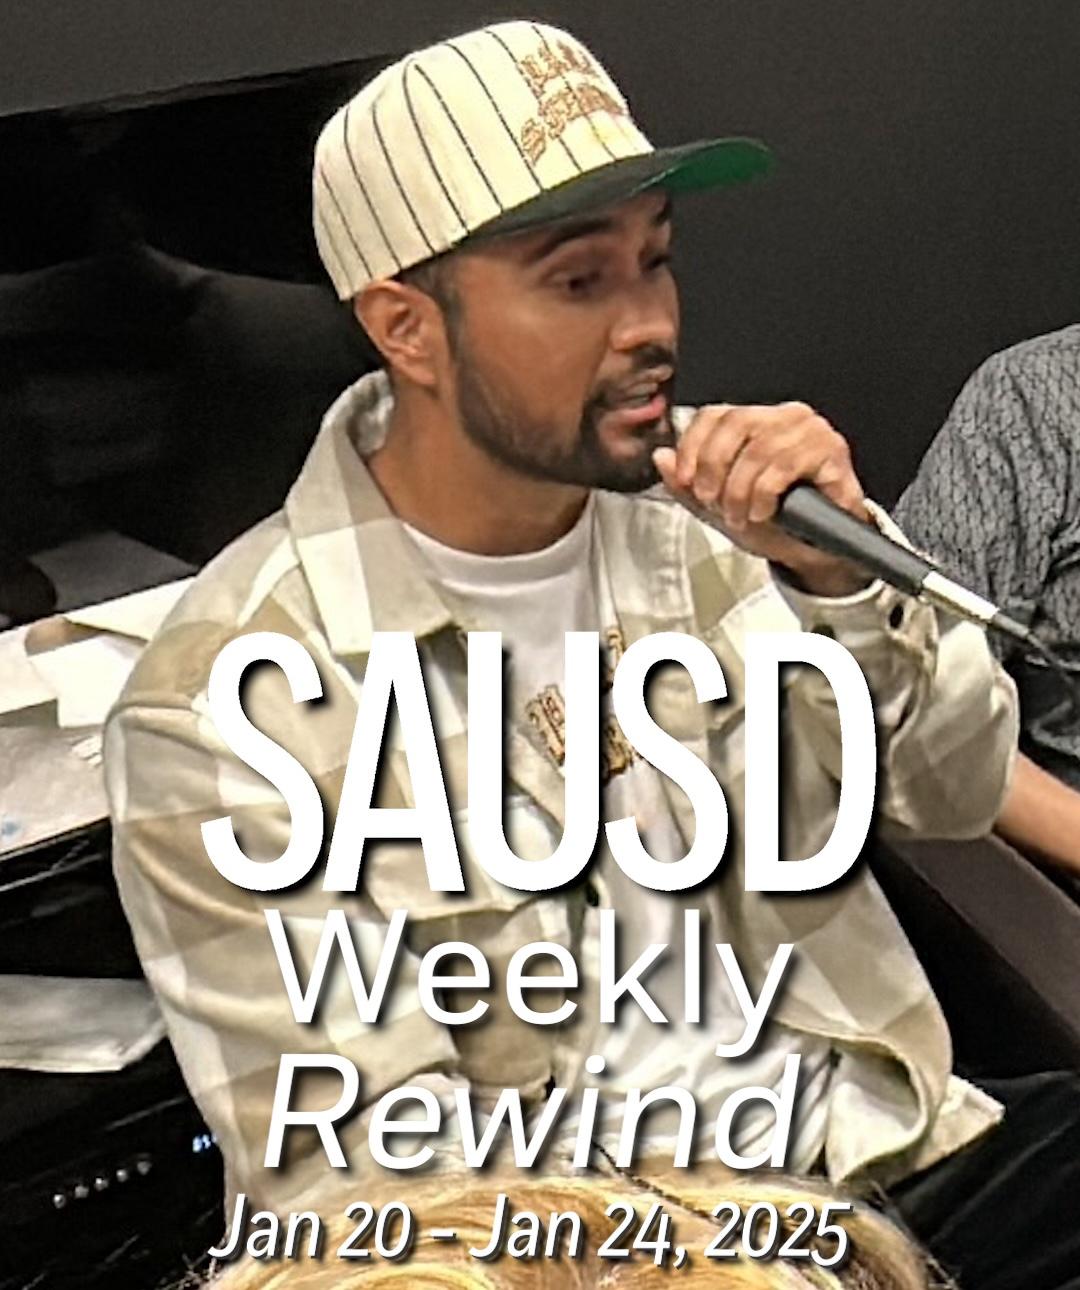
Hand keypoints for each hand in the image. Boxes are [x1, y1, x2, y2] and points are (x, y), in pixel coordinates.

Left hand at [653, 401, 871, 596]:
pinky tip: (763, 513)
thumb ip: (688, 484)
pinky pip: (785, 466)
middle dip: (714, 467)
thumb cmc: (775, 522)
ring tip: (739, 516)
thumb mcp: (720, 507)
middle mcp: (784, 416)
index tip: (684, 478)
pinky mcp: (831, 450)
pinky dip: (765, 494)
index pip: (715, 414)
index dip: (693, 445)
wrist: (816, 551)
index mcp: (756, 421)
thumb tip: (662, 457)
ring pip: (758, 449)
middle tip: (712, 501)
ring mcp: (811, 429)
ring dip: (740, 490)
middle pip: (735, 423)